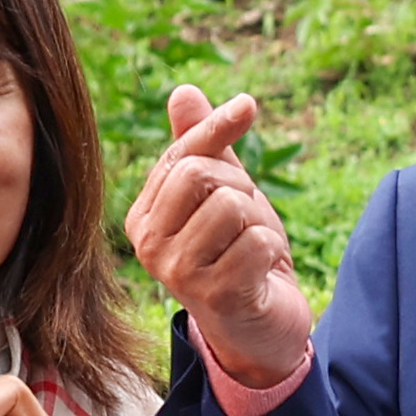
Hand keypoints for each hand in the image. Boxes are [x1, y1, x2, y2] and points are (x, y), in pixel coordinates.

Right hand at [126, 81, 312, 390]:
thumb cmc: (238, 254)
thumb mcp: (222, 192)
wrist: (260, 326)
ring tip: (249, 251)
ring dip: (258, 223)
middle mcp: (149, 244)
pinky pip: (256, 241)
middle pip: (201, 174)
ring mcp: (178, 272)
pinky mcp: (214, 295)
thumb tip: (184, 89)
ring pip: (232, 206)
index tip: (248, 105)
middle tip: (245, 221)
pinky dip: (271, 251)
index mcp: (143, 216)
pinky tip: (259, 273)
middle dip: (240, 187)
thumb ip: (201, 146)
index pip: (181, 153)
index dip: (219, 128)